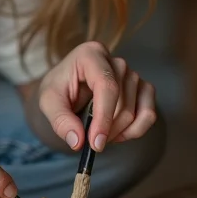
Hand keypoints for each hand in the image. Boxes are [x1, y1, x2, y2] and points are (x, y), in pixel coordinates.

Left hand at [37, 41, 155, 151]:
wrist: (67, 88)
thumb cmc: (58, 89)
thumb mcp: (48, 102)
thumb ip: (60, 120)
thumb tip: (77, 141)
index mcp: (91, 54)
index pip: (106, 85)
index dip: (104, 117)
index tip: (96, 143)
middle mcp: (115, 60)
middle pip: (122, 102)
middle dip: (106, 129)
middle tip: (90, 141)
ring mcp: (131, 73)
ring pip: (135, 111)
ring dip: (118, 131)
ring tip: (99, 134)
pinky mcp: (142, 88)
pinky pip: (149, 114)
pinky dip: (135, 130)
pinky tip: (118, 133)